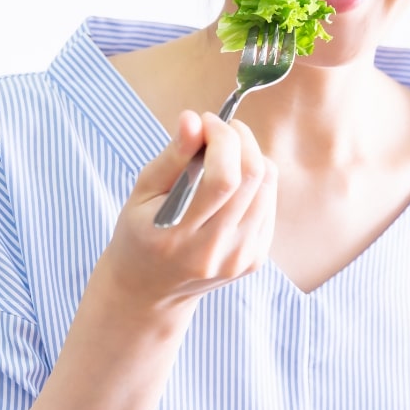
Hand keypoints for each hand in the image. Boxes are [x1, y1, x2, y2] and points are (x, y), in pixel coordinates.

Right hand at [100, 110, 278, 308]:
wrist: (151, 290)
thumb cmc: (140, 235)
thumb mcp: (142, 194)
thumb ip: (171, 157)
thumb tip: (193, 119)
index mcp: (178, 238)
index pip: (223, 180)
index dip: (223, 139)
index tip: (207, 121)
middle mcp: (215, 252)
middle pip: (252, 179)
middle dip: (240, 139)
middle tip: (221, 129)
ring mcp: (241, 258)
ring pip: (267, 188)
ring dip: (252, 156)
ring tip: (226, 151)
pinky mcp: (256, 258)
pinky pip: (269, 203)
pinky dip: (256, 180)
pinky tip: (233, 180)